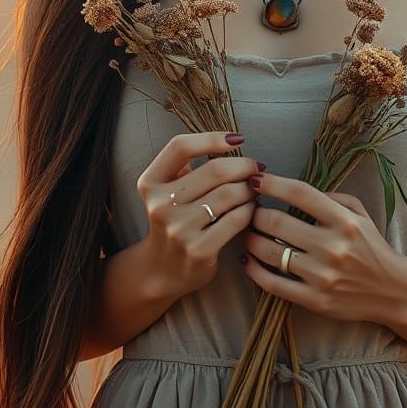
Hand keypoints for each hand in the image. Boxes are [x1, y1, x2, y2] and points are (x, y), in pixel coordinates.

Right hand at [137, 131, 262, 299]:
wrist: (163, 269)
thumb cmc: (174, 219)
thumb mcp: (167, 189)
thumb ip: (187, 165)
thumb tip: (229, 142)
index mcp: (150, 182)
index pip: (180, 147)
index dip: (212, 138)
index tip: (237, 139)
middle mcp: (160, 205)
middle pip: (213, 170)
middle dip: (243, 166)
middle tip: (257, 168)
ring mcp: (178, 229)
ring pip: (229, 194)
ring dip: (249, 189)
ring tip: (254, 189)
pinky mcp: (198, 250)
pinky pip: (236, 219)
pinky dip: (249, 210)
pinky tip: (251, 209)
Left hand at [241, 173, 404, 322]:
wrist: (394, 291)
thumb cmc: (372, 247)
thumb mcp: (360, 213)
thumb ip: (331, 196)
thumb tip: (294, 190)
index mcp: (344, 220)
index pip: (300, 194)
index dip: (272, 184)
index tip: (255, 180)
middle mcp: (332, 246)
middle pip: (276, 222)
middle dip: (255, 213)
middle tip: (249, 210)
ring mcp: (322, 275)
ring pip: (270, 252)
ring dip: (251, 239)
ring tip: (248, 232)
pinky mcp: (315, 300)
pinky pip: (273, 283)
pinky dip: (253, 269)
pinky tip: (247, 258)